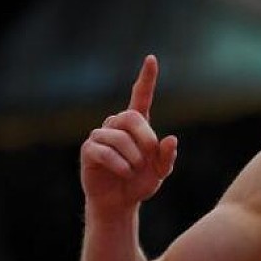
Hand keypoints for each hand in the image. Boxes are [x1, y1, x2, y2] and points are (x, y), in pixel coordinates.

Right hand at [80, 55, 177, 214]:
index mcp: (137, 126)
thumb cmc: (140, 183)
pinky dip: (120, 165)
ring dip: (133, 158)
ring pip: (119, 137)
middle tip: (149, 158)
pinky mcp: (89, 150)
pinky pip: (105, 151)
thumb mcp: (161, 171)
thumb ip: (167, 156)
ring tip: (134, 170)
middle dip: (146, 139)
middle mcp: (117, 125)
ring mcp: (100, 136)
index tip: (151, 58)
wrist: (120, 202)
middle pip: (132, 117)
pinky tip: (124, 173)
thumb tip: (171, 139)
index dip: (146, 78)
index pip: (141, 96)